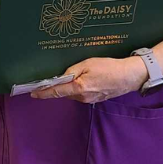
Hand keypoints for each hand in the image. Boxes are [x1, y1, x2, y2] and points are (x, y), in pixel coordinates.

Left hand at [30, 56, 148, 102]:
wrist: (129, 76)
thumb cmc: (109, 67)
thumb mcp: (87, 64)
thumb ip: (72, 71)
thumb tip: (61, 77)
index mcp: (79, 88)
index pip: (57, 92)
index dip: (44, 93)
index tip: (33, 93)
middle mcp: (83, 97)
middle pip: (64, 93)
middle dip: (57, 87)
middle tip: (49, 79)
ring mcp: (90, 100)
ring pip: (73, 93)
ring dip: (69, 87)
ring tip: (71, 76)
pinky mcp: (95, 99)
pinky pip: (81, 94)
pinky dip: (77, 88)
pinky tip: (83, 80)